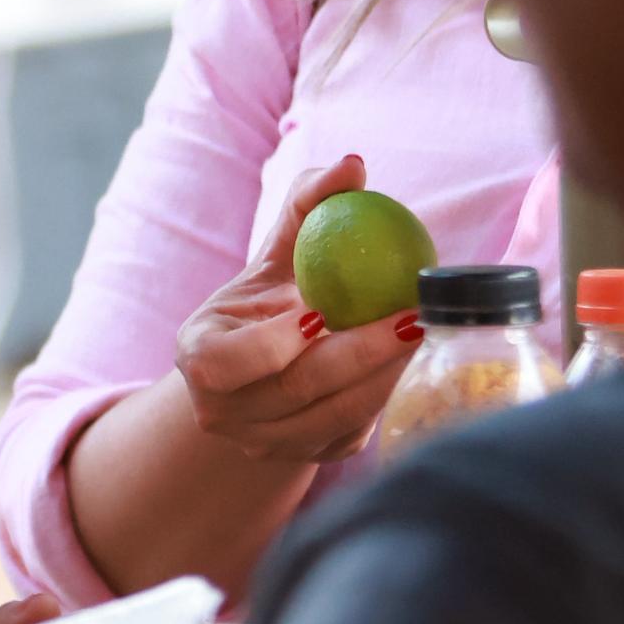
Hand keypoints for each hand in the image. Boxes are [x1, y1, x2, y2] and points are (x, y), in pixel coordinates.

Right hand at [175, 155, 423, 465]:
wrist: (264, 368)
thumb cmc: (269, 296)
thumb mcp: (277, 251)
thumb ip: (308, 203)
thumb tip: (352, 165)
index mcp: (200, 359)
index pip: (222, 364)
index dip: (270, 344)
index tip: (321, 310)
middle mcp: (223, 413)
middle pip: (295, 390)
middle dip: (358, 354)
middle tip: (411, 315)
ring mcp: (265, 443)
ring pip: (333, 416)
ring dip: (384, 375)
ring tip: (423, 332)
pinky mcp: (309, 458)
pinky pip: (354, 431)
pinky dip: (387, 395)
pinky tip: (414, 360)